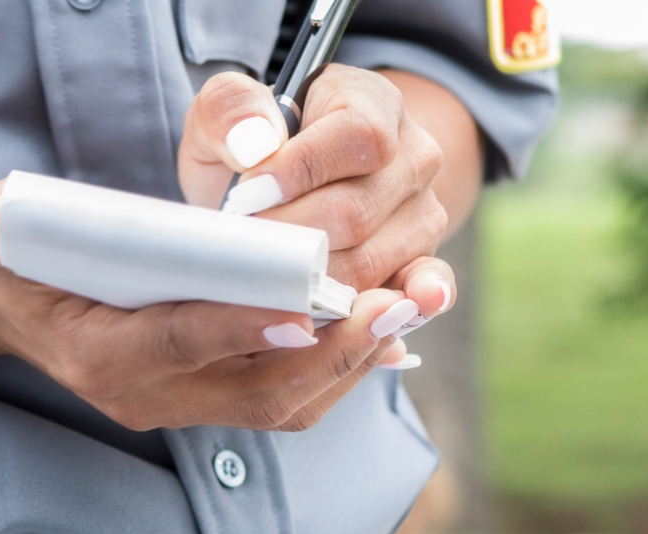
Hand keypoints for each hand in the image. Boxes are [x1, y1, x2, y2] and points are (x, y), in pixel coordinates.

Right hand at [0, 183, 419, 430]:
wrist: (9, 304)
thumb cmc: (16, 254)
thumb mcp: (4, 228)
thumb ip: (6, 223)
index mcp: (95, 356)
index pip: (179, 343)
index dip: (243, 326)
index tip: (306, 304)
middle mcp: (143, 397)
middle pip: (254, 390)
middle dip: (330, 351)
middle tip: (391, 307)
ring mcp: (179, 408)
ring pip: (282, 403)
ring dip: (350, 360)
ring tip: (404, 310)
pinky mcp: (209, 402)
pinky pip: (286, 397)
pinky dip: (338, 365)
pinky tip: (381, 328)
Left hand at [178, 66, 455, 325]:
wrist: (284, 188)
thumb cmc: (253, 148)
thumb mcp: (224, 116)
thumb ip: (228, 110)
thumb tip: (253, 145)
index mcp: (373, 103)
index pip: (358, 136)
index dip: (302, 169)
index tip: (246, 195)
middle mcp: (414, 157)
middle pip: (358, 210)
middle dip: (290, 237)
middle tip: (241, 248)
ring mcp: (423, 213)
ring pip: (371, 260)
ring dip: (309, 279)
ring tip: (263, 278)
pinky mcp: (421, 262)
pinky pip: (423, 287)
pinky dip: (401, 305)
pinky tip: (383, 317)